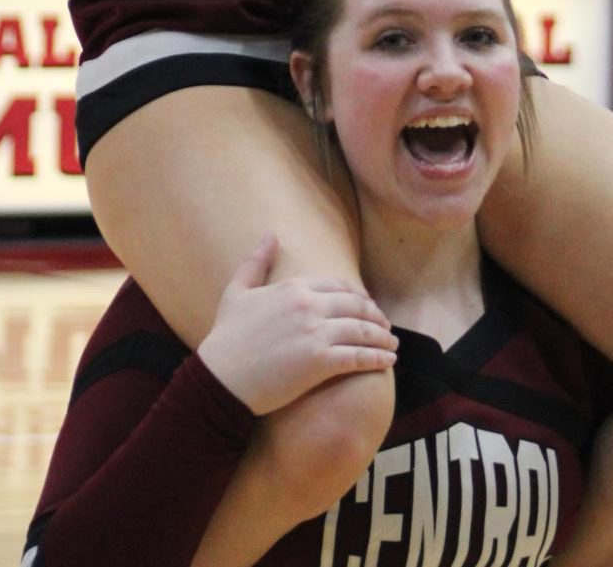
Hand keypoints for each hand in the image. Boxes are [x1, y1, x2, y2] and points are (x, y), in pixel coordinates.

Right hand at [197, 234, 396, 413]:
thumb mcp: (237, 292)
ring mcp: (316, 333)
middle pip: (356, 306)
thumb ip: (256, 262)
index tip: (367, 306)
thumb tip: (269, 235)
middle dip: (375, 316)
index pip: (339, 286)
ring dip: (381, 338)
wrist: (221, 378)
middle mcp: (309, 305)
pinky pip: (357, 357)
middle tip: (385, 327)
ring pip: (361, 330)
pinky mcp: (319, 362)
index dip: (358, 296)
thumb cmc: (226, 338)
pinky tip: (386, 363)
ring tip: (391, 346)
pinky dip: (376, 359)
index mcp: (294, 287)